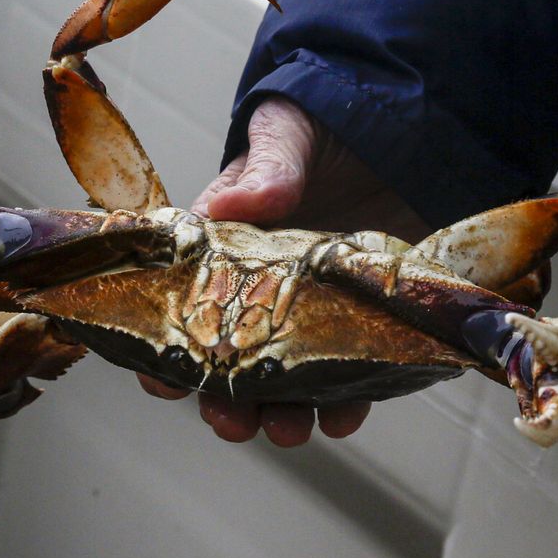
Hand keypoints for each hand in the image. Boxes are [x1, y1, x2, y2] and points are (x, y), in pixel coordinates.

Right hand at [137, 96, 427, 445]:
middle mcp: (260, 291)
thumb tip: (237, 203)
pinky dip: (347, 401)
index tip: (160, 380)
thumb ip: (266, 169)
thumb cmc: (319, 128)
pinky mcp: (363, 320)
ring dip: (282, 413)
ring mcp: (313, 312)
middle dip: (225, 399)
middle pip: (230, 361)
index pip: (178, 304)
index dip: (161, 347)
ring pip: (286, 380)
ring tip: (288, 430)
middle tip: (231, 420)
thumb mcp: (286, 134)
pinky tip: (345, 414)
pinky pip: (351, 372)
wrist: (397, 127)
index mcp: (222, 249)